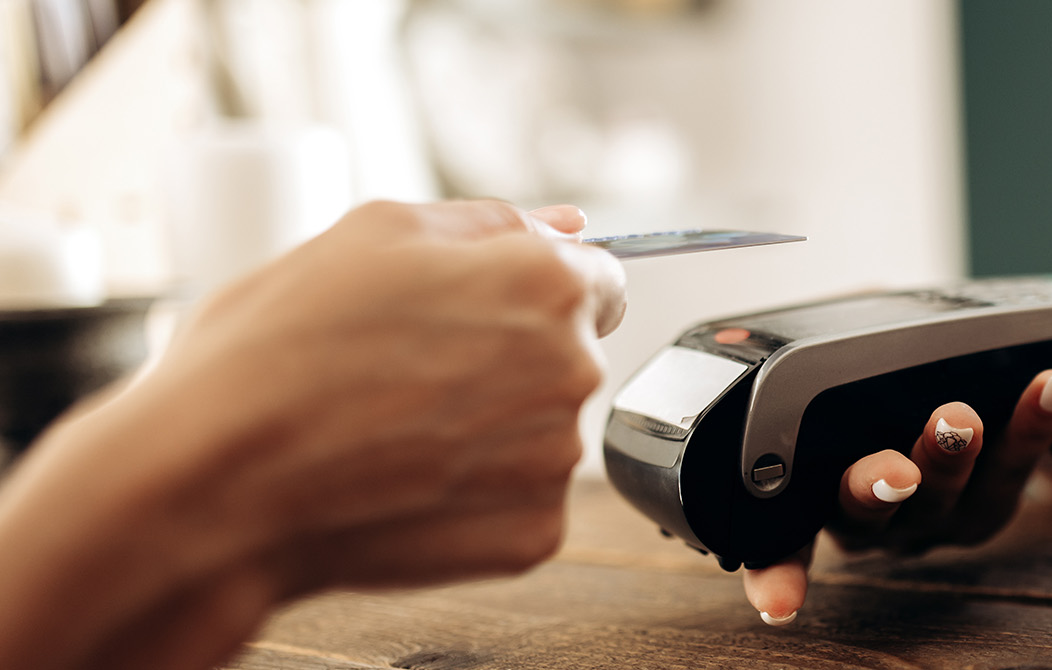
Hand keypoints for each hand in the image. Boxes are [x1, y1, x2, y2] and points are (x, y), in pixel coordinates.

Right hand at [0, 201, 624, 669]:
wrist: (218, 483)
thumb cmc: (277, 354)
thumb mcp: (370, 235)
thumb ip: (489, 222)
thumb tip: (567, 221)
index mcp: (546, 283)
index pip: (598, 278)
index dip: (532, 291)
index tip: (479, 312)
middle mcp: (572, 368)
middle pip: (568, 356)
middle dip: (508, 359)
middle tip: (406, 373)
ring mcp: (557, 459)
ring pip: (542, 432)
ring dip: (491, 430)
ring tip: (392, 429)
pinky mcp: (534, 533)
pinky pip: (520, 503)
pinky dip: (474, 498)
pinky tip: (404, 483)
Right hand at [741, 369, 1051, 624]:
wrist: (938, 401)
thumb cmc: (861, 390)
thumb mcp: (829, 375)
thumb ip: (815, 363)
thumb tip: (805, 327)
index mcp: (813, 497)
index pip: (783, 546)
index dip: (777, 575)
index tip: (780, 599)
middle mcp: (873, 522)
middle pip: (866, 515)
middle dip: (878, 489)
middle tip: (896, 470)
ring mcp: (935, 520)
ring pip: (947, 500)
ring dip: (957, 460)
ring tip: (965, 418)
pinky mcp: (991, 504)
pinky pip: (1015, 474)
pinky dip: (1035, 430)